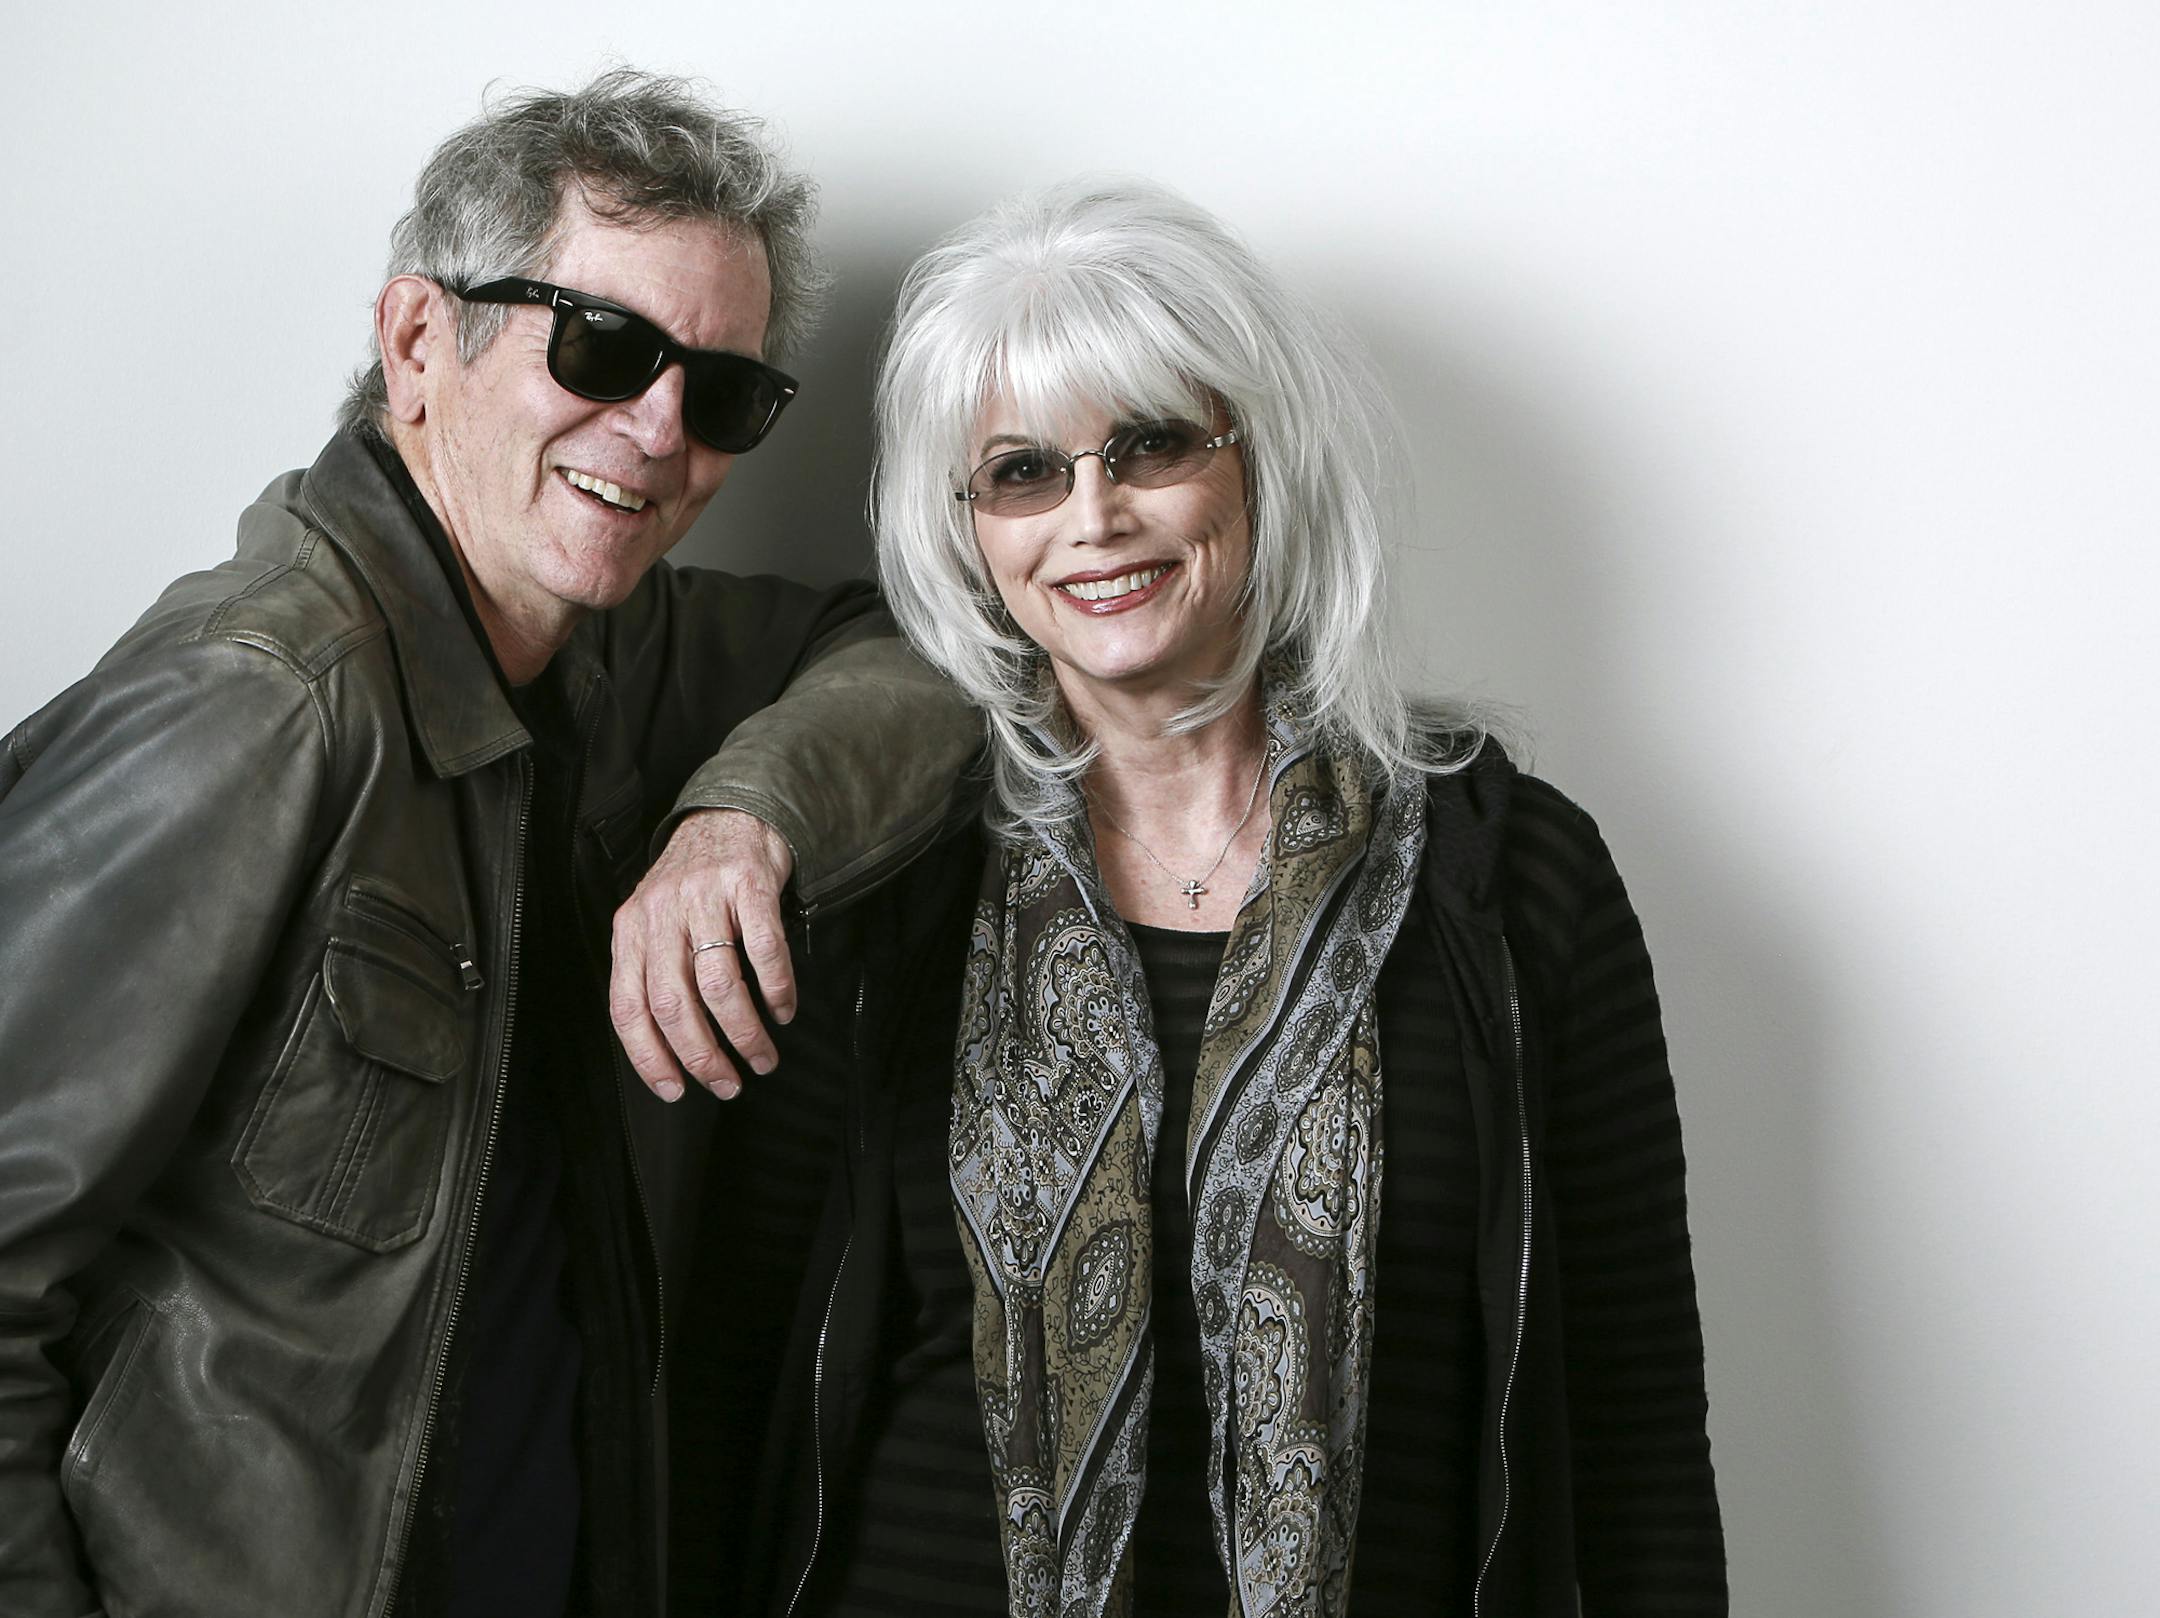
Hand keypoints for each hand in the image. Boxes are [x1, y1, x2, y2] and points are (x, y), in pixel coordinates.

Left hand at [609, 809, 796, 1100]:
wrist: (730, 815)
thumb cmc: (694, 884)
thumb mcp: (656, 922)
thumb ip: (655, 972)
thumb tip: (673, 1048)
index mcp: (631, 929)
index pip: (627, 1007)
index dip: (649, 1057)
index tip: (675, 1089)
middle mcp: (661, 912)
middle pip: (674, 1003)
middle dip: (703, 1056)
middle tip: (728, 1083)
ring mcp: (704, 896)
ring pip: (719, 984)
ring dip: (744, 1033)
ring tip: (763, 1057)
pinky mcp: (749, 883)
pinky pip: (765, 949)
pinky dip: (777, 989)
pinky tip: (784, 1010)